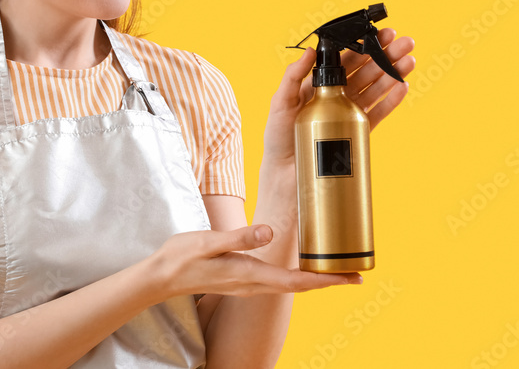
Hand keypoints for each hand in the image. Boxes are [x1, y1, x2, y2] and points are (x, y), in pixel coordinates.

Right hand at [149, 225, 360, 298]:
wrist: (163, 276)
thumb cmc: (183, 257)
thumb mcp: (211, 241)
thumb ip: (241, 237)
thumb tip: (269, 231)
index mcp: (250, 274)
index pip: (297, 281)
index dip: (327, 281)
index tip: (352, 280)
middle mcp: (254, 284)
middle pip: (299, 286)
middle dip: (328, 281)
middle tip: (355, 276)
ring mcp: (248, 285)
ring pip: (289, 285)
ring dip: (314, 280)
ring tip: (335, 271)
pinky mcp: (243, 280)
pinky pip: (277, 281)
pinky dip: (296, 277)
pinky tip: (300, 268)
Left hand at [263, 28, 415, 164]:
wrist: (287, 178)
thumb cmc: (279, 140)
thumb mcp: (280, 103)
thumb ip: (292, 76)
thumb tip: (311, 50)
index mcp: (319, 86)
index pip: (345, 61)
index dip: (364, 47)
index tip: (381, 35)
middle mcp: (337, 97)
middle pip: (366, 71)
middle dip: (386, 56)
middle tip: (404, 43)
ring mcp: (349, 114)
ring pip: (376, 89)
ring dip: (393, 73)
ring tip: (409, 61)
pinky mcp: (358, 132)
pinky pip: (378, 113)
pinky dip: (391, 100)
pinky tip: (402, 86)